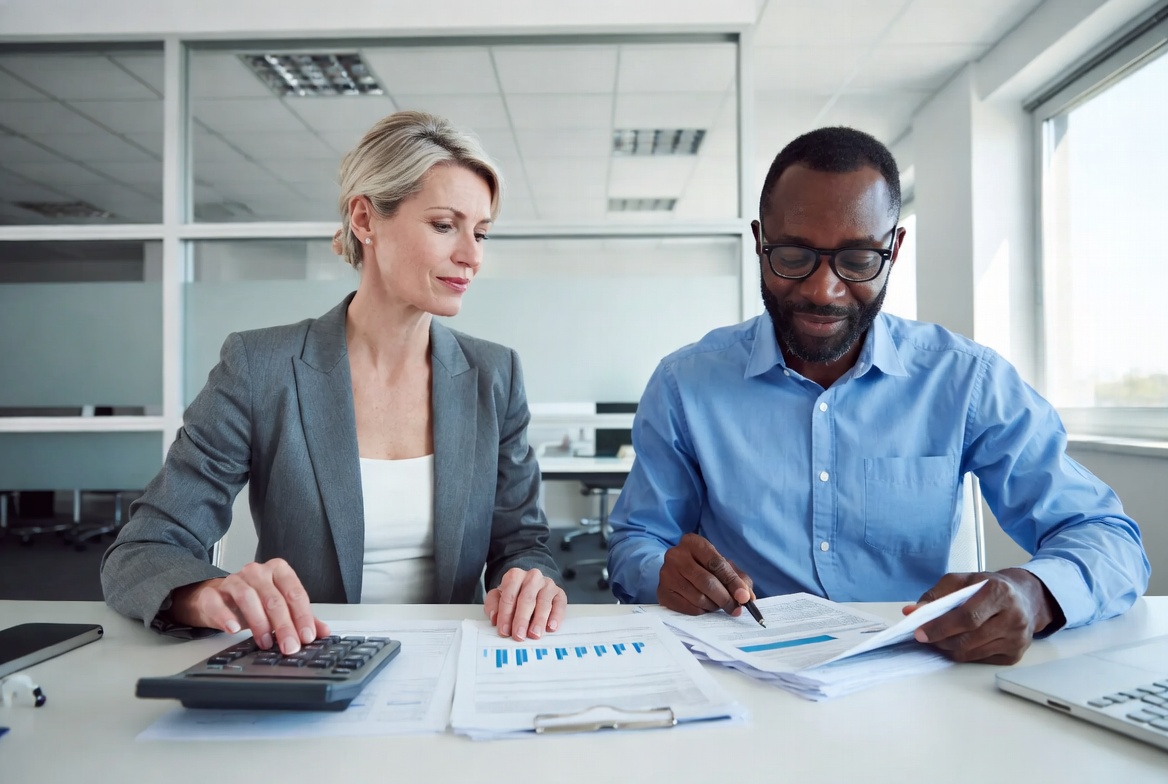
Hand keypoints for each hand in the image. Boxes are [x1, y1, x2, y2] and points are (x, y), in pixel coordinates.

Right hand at [169, 558, 329, 654]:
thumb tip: (324, 632)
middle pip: (274, 598)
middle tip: (289, 646)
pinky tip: (234, 629)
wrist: (217, 597)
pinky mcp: (212, 592)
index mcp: (278, 571)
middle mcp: (257, 572)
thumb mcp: (280, 607)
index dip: (302, 616)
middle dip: (284, 625)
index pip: (294, 592)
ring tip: (265, 642)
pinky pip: (217, 602)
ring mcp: (233, 580)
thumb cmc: (254, 601)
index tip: (307, 636)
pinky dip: (226, 616)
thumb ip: (302, 617)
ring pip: (248, 597)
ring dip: (259, 622)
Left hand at [485, 568, 566, 641]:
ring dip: (538, 620)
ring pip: (544, 602)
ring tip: (534, 634)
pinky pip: (560, 604)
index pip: (509, 596)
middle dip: (522, 619)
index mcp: (515, 576)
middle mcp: (533, 577)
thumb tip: (494, 617)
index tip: (504, 631)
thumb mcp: (498, 596)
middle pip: (527, 598)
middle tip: (519, 635)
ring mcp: (548, 584)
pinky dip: (556, 617)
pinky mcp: (560, 593)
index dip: (505, 615)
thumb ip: (493, 605)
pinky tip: (551, 627)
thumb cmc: (514, 594)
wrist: (532, 585)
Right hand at [657, 533, 753, 616]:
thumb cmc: (705, 567)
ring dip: (713, 606)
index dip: (732, 582)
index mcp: (693, 542)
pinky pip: (687, 607)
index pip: (716, 563)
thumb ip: (738, 579)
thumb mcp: (723, 565)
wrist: (678, 570)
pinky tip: (704, 606)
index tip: (745, 597)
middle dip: (725, 598)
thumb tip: (747, 597)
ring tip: (718, 604)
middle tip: (736, 608)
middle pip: (706, 581)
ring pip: (698, 597)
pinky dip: (701, 611)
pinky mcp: (662, 592)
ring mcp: (666, 574)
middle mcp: (675, 555)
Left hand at [903, 568, 1058, 663]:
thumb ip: (937, 594)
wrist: (1024, 597)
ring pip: (973, 653)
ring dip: (950, 648)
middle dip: (941, 640)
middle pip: (969, 638)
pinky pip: (981, 660)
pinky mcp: (1015, 655)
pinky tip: (958, 643)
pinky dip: (964, 654)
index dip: (941, 626)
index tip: (919, 632)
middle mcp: (1014, 617)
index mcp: (1000, 592)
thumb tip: (913, 611)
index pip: (967, 616)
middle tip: (924, 637)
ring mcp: (1017, 639)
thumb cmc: (989, 587)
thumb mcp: (963, 580)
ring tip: (938, 639)